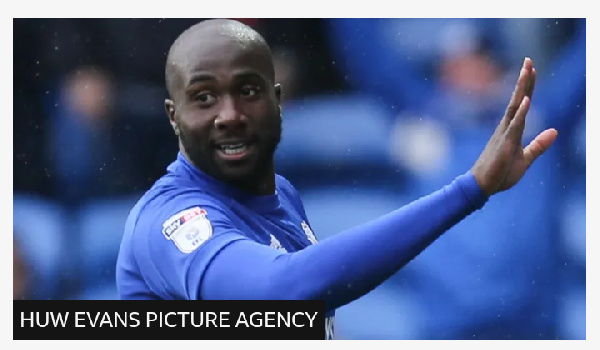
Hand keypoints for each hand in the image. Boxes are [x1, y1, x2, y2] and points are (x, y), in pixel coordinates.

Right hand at [470, 57, 557, 195]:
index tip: (532, 69)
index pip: (522, 104)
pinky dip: (521, 112)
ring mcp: (505, 134)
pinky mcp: (505, 144)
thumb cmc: (500, 174)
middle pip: (517, 99)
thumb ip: (539, 145)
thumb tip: (555, 131)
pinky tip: (526, 100)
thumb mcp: (525, 159)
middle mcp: (507, 128)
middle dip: (524, 80)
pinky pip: (514, 125)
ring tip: (527, 71)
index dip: (528, 87)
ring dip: (522, 89)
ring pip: (514, 106)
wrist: (481, 187)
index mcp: (512, 130)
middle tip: (528, 60)